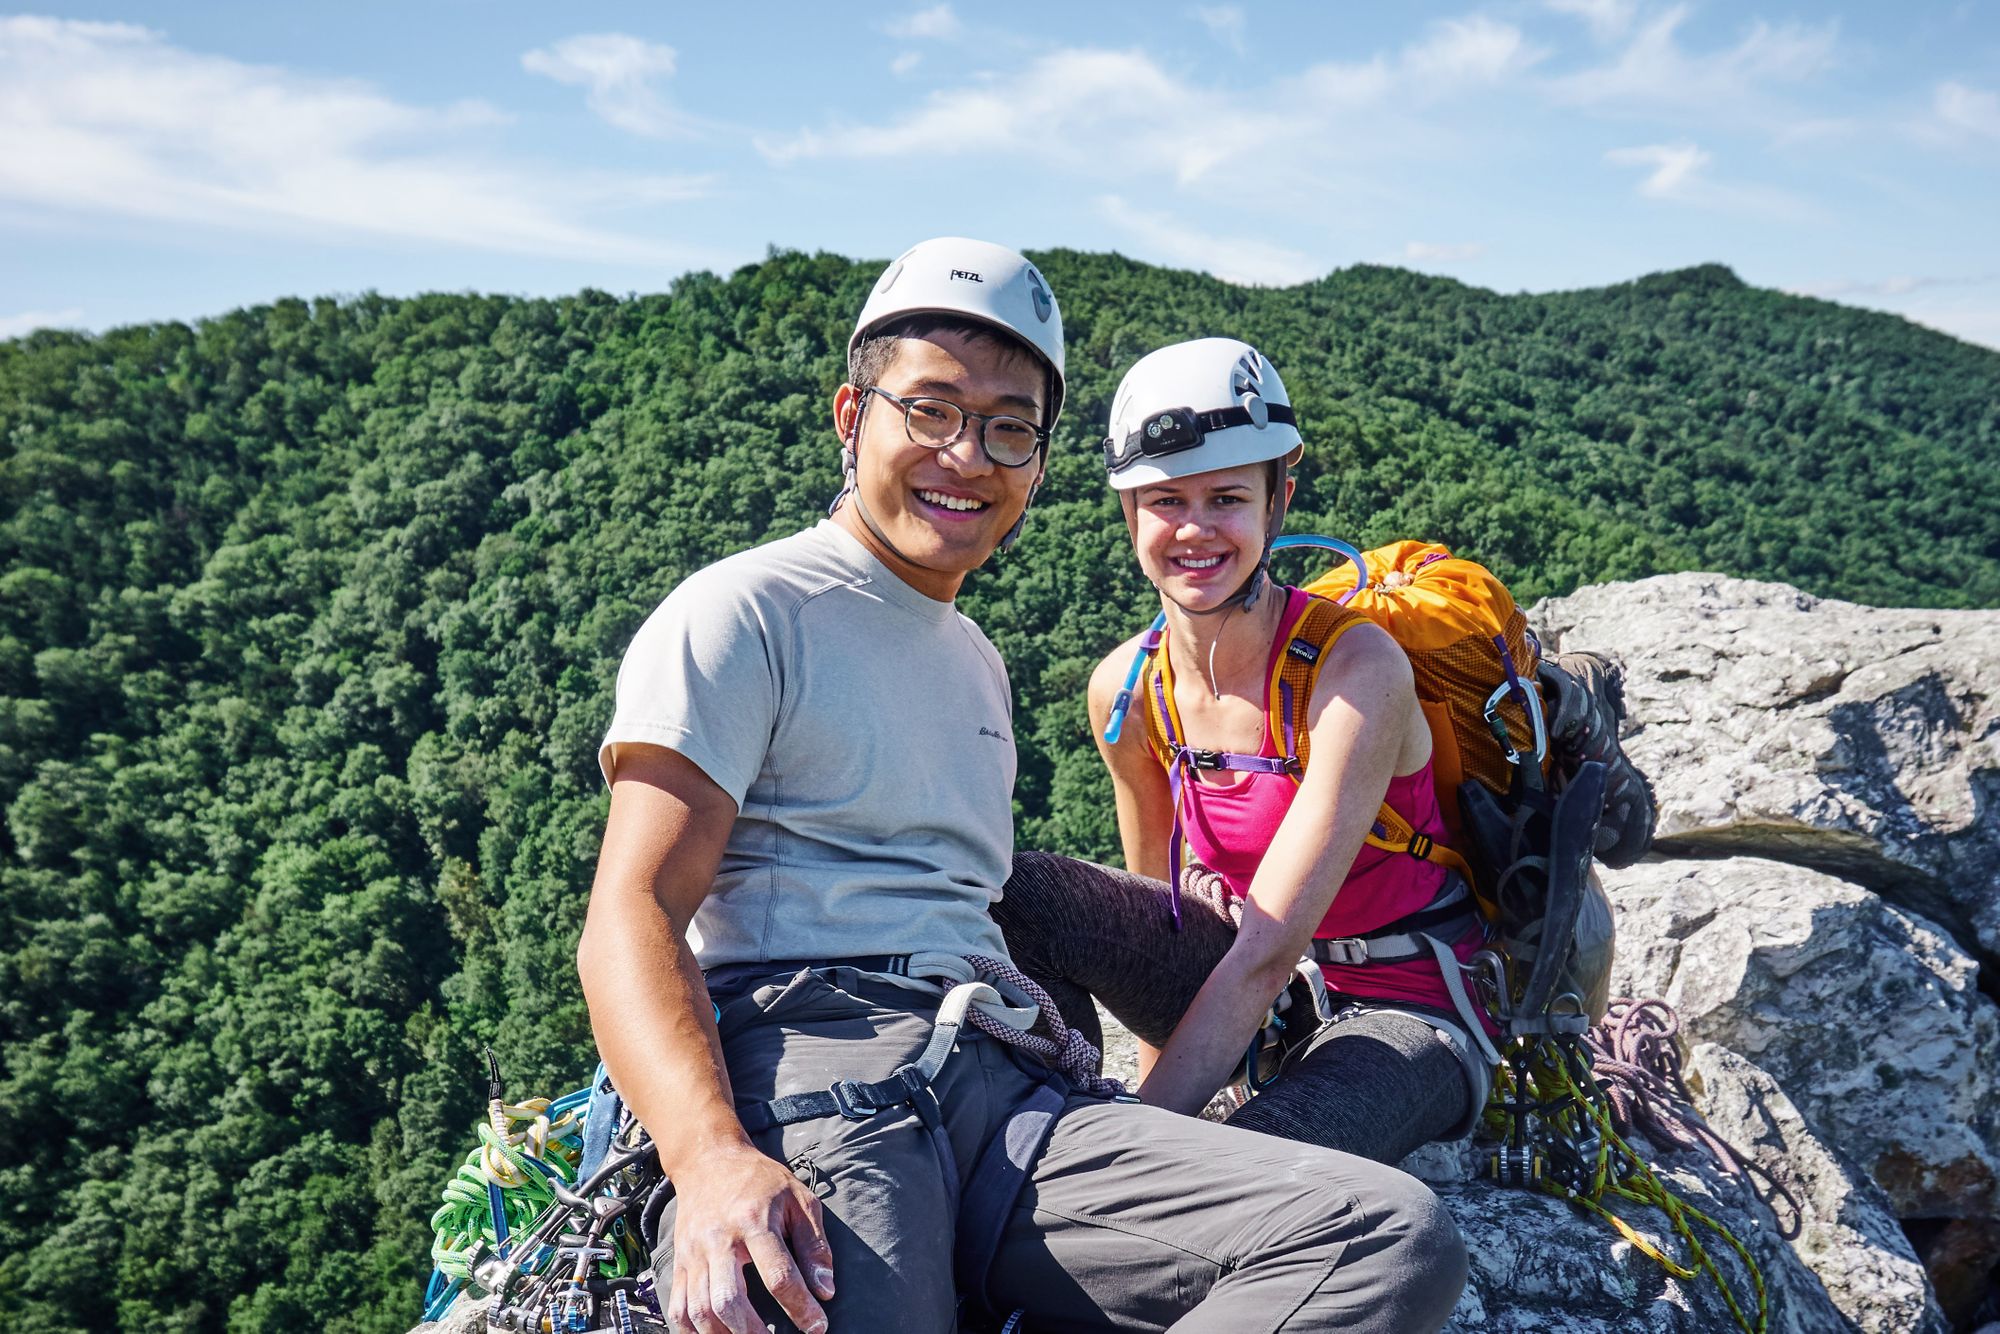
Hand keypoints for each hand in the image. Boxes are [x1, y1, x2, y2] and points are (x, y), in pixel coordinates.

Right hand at [665, 1142, 834, 1333]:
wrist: (709, 1160)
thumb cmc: (761, 1181)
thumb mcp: (800, 1200)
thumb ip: (815, 1245)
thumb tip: (825, 1288)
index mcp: (754, 1221)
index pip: (778, 1275)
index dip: (801, 1307)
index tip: (817, 1326)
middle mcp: (719, 1239)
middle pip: (729, 1300)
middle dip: (754, 1332)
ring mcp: (694, 1253)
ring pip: (700, 1309)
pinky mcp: (679, 1261)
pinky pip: (677, 1307)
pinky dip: (692, 1332)